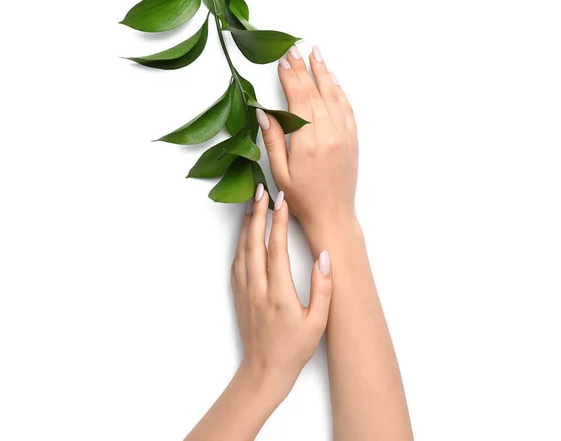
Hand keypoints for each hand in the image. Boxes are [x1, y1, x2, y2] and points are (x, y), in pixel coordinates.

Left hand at [231, 184, 331, 397]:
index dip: (278, 222)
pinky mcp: (238, 295)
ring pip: (242, 250)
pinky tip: (245, 233)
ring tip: (252, 204)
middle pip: (254, 243)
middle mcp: (257, 288)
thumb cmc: (294, 349)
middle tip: (261, 191)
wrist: (264, 371)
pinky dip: (240, 243)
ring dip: (246, 224)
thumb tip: (324, 257)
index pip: (277, 249)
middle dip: (257, 213)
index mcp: (279, 294)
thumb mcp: (318, 322)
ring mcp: (244, 291)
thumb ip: (322, 289)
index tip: (281, 201)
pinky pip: (237, 263)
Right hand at [256, 45, 357, 239]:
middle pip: (315, 92)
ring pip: (333, 96)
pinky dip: (339, 91)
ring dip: (323, 73)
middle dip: (303, 68)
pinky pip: (346, 108)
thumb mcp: (279, 173)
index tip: (282, 60)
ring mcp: (344, 135)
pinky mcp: (352, 139)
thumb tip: (263, 111)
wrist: (333, 215)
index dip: (290, 77)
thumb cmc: (302, 199)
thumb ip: (273, 140)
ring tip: (315, 53)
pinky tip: (333, 80)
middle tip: (293, 49)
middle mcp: (329, 134)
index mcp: (308, 142)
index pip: (298, 99)